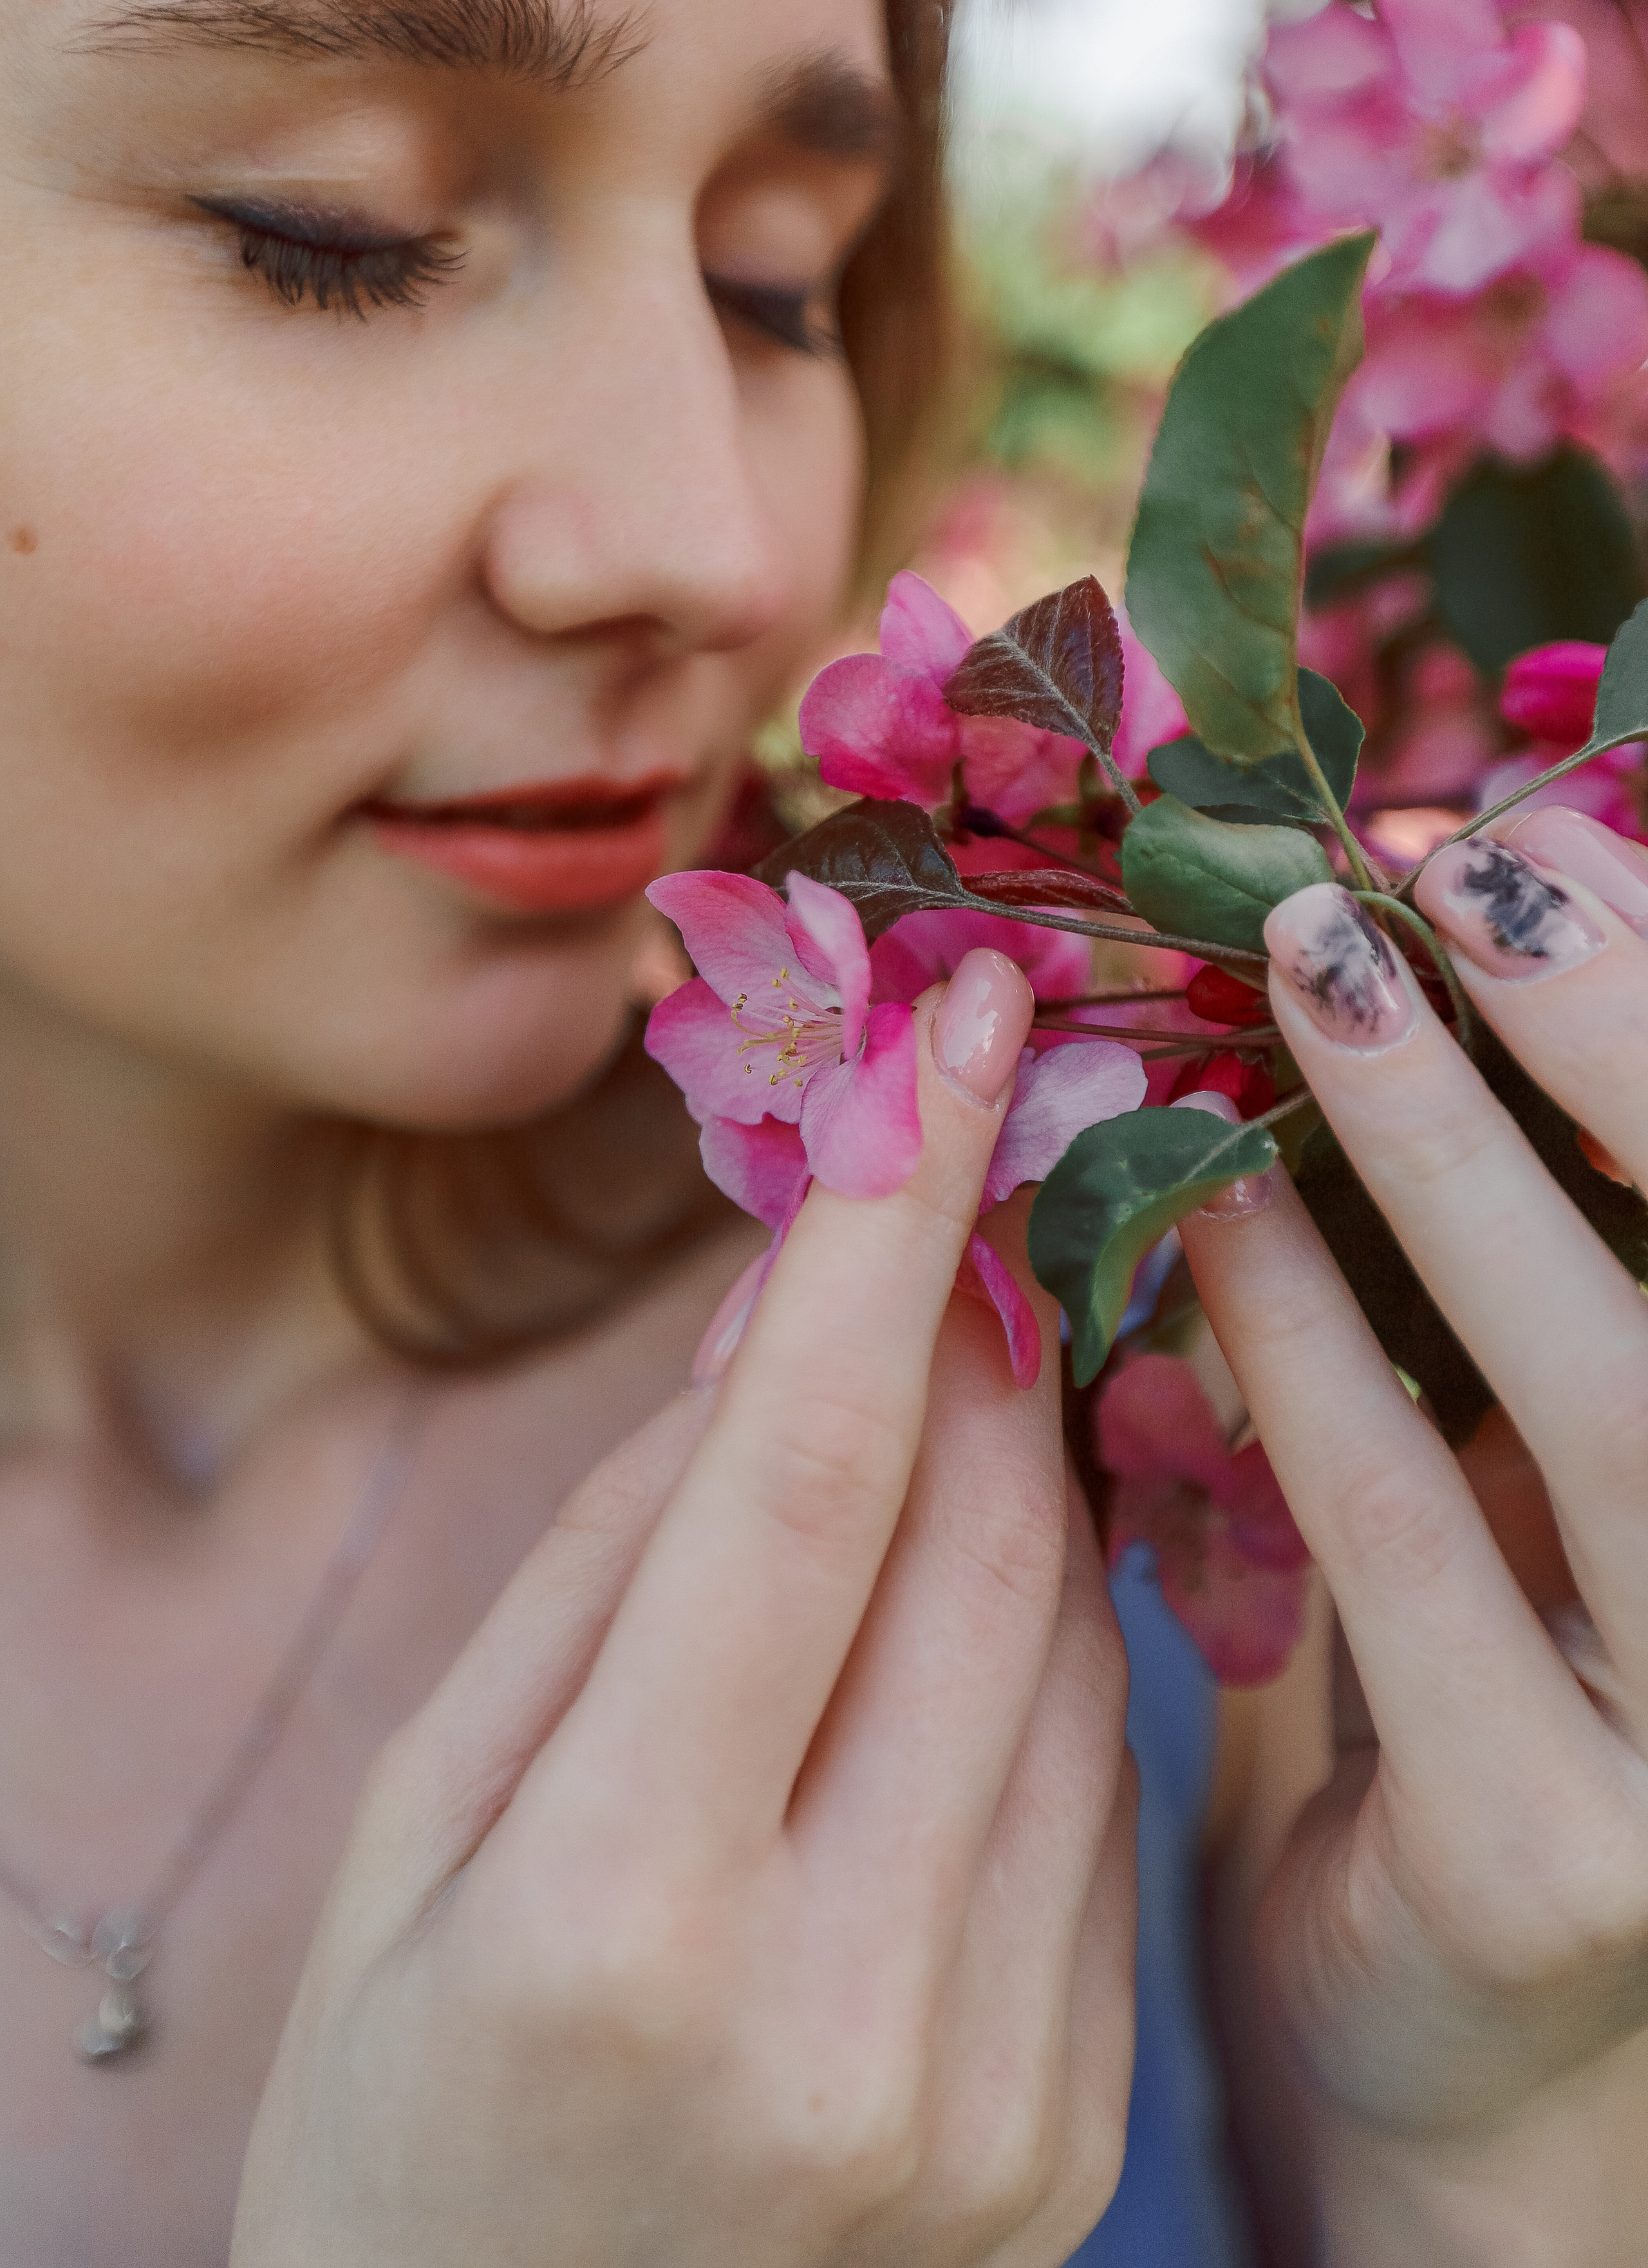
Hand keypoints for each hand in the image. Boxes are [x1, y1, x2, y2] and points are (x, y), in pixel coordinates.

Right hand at [231, 958, 1133, 2267]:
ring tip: (943, 1384)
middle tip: (960, 1175)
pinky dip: (1047, 1647)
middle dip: (977, 1320)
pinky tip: (967, 1594)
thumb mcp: (418, 1828)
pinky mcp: (1063, 2127)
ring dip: (1021, 1471)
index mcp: (622, 1913)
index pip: (799, 1485)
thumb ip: (604, 1567)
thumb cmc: (400, 2114)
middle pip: (976, 1546)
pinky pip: (1099, 1802)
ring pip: (1070, 1655)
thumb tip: (765, 1329)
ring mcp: (986, 2088)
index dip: (886, 1229)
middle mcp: (841, 2007)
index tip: (953, 1029)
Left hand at [1180, 815, 1647, 2258]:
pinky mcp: (1562, 1862)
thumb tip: (1407, 976)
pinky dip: (1317, 1375)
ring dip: (1458, 1169)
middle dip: (1613, 1038)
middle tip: (1450, 863)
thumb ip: (1512, 1286)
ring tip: (1317, 978)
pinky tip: (1207, 1229)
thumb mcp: (1545, 1478)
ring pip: (1625, 1403)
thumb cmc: (1496, 1701)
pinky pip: (1422, 1570)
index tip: (1525, 841)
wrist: (1459, 2042)